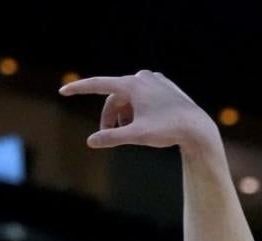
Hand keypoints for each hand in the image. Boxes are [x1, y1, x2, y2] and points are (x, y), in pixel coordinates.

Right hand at [59, 70, 216, 153]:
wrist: (198, 128)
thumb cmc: (168, 130)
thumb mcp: (137, 135)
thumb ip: (112, 137)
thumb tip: (91, 141)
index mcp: (132, 84)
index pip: (98, 84)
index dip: (79, 89)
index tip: (63, 91)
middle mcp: (142, 77)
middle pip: (115, 97)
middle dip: (111, 116)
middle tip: (109, 135)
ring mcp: (155, 80)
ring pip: (130, 98)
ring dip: (126, 114)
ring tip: (133, 131)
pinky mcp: (165, 86)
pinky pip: (144, 97)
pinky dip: (139, 110)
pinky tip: (147, 123)